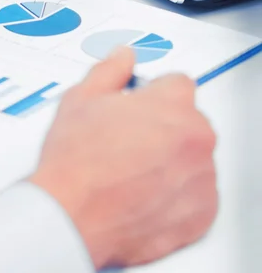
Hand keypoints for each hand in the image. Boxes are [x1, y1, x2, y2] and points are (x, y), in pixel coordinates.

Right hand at [31, 48, 217, 269]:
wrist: (71, 216)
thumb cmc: (74, 162)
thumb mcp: (80, 99)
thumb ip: (110, 71)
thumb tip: (123, 56)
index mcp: (172, 105)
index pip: (178, 84)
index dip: (152, 93)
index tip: (139, 106)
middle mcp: (196, 140)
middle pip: (188, 122)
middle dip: (163, 127)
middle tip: (126, 142)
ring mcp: (201, 180)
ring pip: (192, 160)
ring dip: (171, 162)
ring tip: (131, 172)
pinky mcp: (201, 216)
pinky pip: (196, 197)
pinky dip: (176, 197)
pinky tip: (142, 195)